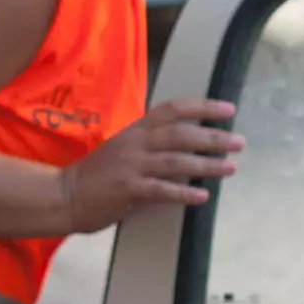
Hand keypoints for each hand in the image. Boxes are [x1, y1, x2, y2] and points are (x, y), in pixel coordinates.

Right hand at [57, 98, 239, 231]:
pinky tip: (203, 196)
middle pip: (181, 134)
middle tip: (239, 142)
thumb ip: (152, 144)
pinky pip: (162, 190)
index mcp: (136, 130)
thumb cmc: (98, 174)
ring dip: (207, 165)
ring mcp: (132, 166)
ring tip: (231, 168)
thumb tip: (189, 145)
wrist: (65, 194)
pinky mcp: (128, 189)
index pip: (173, 110)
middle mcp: (136, 143)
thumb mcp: (124, 149)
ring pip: (176, 161)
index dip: (202, 108)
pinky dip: (184, 192)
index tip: (228, 109)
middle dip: (213, 137)